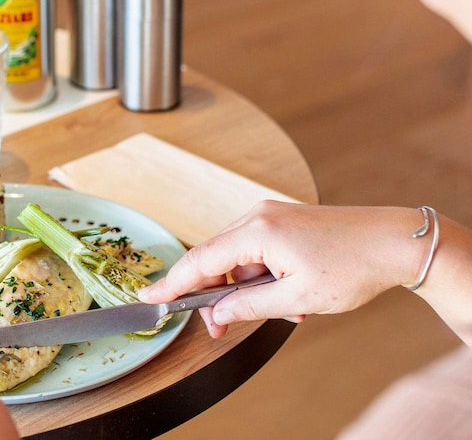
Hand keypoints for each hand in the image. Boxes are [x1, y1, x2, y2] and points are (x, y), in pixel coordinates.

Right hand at [137, 201, 427, 337]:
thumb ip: (249, 305)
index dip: (172, 284)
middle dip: (217, 295)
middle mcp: (257, 215)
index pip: (200, 261)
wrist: (395, 241)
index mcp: (256, 231)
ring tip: (286, 310)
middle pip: (216, 259)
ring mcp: (270, 214)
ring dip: (248, 288)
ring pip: (238, 258)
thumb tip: (217, 313)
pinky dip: (263, 275)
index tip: (148, 298)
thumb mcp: (297, 297)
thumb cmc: (353, 266)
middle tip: (222, 328)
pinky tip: (291, 294)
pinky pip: (257, 250)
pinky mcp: (283, 219)